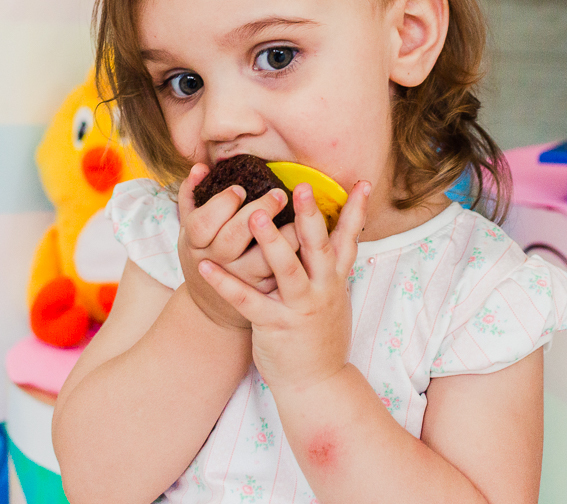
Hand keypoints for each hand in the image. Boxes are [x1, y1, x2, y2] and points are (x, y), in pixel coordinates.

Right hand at [176, 164, 294, 328]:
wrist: (215, 310)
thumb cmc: (204, 257)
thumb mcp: (191, 231)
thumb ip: (191, 196)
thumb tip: (200, 167)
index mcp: (196, 244)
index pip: (202, 224)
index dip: (220, 205)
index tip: (240, 189)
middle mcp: (219, 263)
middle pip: (232, 239)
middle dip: (255, 212)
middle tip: (279, 193)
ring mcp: (244, 280)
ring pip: (264, 262)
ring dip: (285, 237)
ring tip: (304, 214)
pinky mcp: (267, 294)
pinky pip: (286, 275)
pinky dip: (303, 256)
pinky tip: (319, 236)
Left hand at [198, 180, 370, 390]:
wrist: (317, 384)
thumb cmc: (319, 336)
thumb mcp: (332, 299)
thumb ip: (328, 269)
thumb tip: (326, 236)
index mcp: (334, 281)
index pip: (349, 240)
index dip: (356, 212)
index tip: (363, 182)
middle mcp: (321, 291)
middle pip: (318, 246)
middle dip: (310, 216)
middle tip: (302, 186)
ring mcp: (299, 308)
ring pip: (286, 269)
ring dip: (271, 240)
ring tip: (254, 214)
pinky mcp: (274, 326)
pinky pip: (247, 300)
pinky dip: (224, 283)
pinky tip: (204, 265)